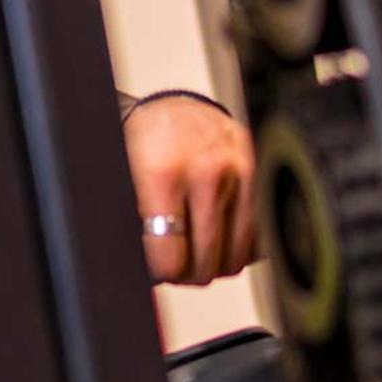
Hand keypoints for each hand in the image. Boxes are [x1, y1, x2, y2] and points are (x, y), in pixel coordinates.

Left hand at [125, 92, 255, 287]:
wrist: (174, 108)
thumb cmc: (143, 145)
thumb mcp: (126, 179)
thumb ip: (136, 224)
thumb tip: (147, 270)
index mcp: (162, 174)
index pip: (170, 256)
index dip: (161, 272)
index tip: (158, 271)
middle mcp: (205, 172)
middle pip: (205, 262)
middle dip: (186, 273)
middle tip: (174, 267)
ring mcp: (236, 172)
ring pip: (234, 256)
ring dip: (213, 265)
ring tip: (193, 255)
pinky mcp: (256, 174)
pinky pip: (256, 236)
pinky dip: (236, 247)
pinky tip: (216, 237)